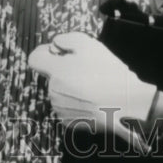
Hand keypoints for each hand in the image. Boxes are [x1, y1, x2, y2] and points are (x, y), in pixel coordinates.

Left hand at [28, 32, 156, 152]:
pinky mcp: (69, 122)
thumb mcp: (88, 44)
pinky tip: (93, 100)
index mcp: (56, 71)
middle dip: (64, 72)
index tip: (58, 54)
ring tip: (94, 87)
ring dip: (71, 88)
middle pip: (52, 76)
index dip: (45, 54)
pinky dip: (76, 103)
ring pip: (59, 92)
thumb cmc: (109, 73)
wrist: (128, 104)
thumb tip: (54, 46)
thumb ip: (64, 40)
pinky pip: (67, 107)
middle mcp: (53, 91)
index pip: (34, 59)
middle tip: (87, 71)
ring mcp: (60, 108)